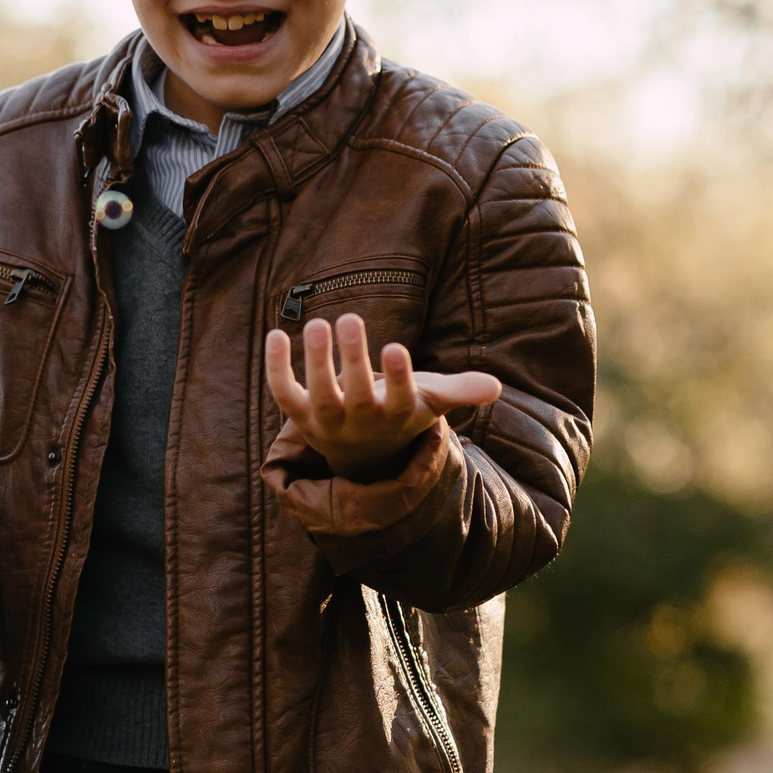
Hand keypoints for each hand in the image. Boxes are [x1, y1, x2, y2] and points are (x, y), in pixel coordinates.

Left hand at [264, 314, 501, 480]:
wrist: (362, 455)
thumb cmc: (401, 412)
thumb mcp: (431, 401)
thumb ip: (460, 391)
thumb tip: (496, 387)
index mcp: (396, 417)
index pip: (398, 401)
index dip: (397, 377)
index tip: (397, 347)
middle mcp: (360, 423)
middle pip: (355, 396)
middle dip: (352, 359)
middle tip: (351, 318)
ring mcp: (327, 422)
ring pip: (317, 396)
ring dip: (315, 361)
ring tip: (318, 322)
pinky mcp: (299, 417)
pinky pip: (283, 394)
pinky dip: (277, 368)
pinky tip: (276, 334)